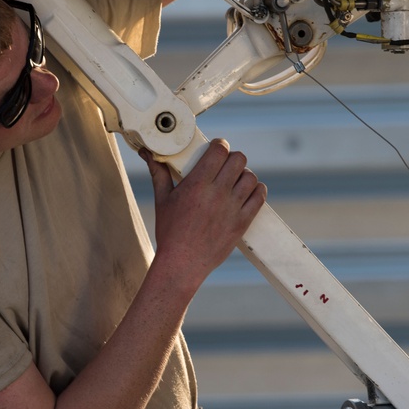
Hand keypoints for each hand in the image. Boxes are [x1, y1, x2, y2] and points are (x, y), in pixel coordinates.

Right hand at [141, 139, 266, 285]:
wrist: (182, 264)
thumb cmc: (170, 232)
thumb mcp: (162, 200)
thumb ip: (159, 174)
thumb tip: (148, 154)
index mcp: (197, 185)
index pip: (219, 151)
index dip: (220, 145)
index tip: (216, 148)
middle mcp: (217, 194)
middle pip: (238, 160)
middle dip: (231, 158)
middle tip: (224, 165)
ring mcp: (232, 209)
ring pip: (251, 177)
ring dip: (243, 175)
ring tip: (234, 180)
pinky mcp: (242, 223)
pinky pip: (259, 197)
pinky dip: (256, 190)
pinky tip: (248, 191)